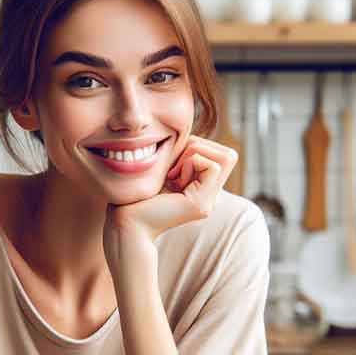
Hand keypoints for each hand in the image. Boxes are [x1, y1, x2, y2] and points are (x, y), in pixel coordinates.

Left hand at [103, 135, 237, 248]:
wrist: (126, 222)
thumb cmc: (137, 193)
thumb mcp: (164, 167)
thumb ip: (181, 154)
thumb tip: (190, 132)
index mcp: (203, 189)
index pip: (222, 154)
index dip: (198, 146)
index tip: (172, 163)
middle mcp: (210, 197)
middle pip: (229, 155)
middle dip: (199, 148)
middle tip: (173, 166)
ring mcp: (208, 203)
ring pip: (226, 158)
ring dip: (195, 154)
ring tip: (172, 174)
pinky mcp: (201, 205)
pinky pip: (212, 166)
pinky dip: (191, 163)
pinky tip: (172, 181)